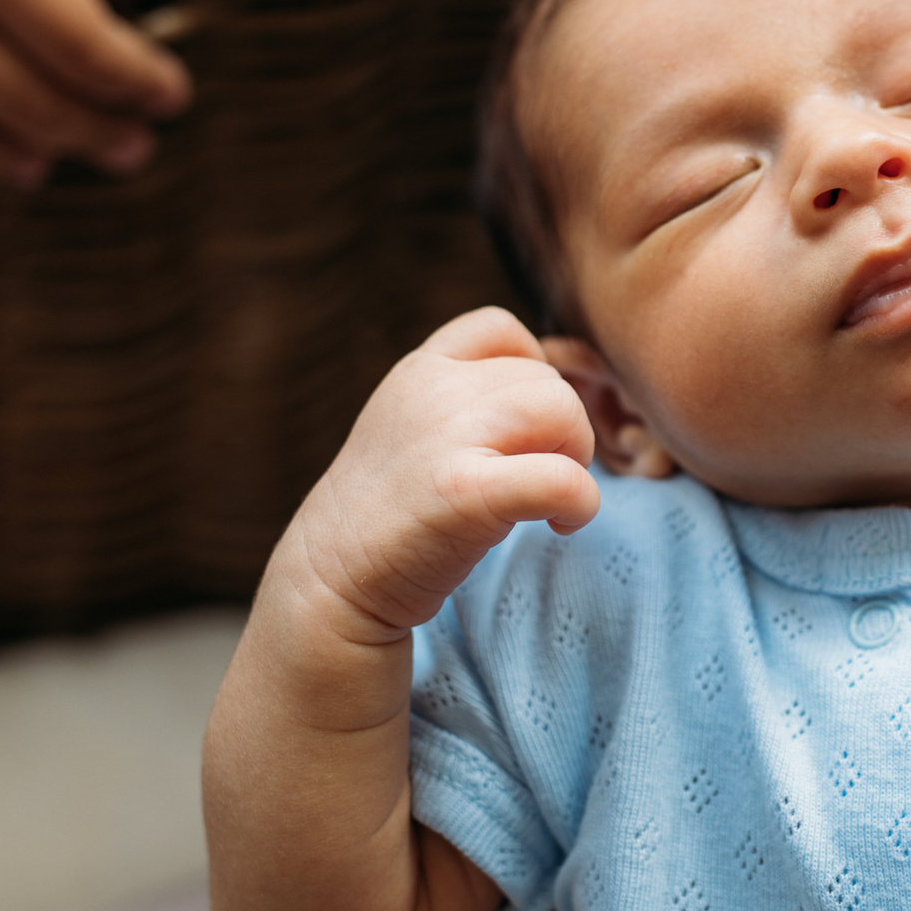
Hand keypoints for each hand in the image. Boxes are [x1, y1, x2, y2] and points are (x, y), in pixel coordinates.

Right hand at [294, 308, 601, 638]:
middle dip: (563, 429)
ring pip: (561, 409)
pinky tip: (561, 524)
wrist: (329, 582)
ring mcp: (446, 439)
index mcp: (420, 371)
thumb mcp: (418, 427)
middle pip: (546, 378)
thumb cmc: (391, 511)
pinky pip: (560, 478)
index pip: (499, 328)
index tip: (526, 427)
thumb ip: (470, 400)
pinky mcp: (463, 494)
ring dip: (576, 456)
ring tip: (552, 498)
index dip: (533, 370)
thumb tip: (557, 392)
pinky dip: (580, 502)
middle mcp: (433, 391)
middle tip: (542, 477)